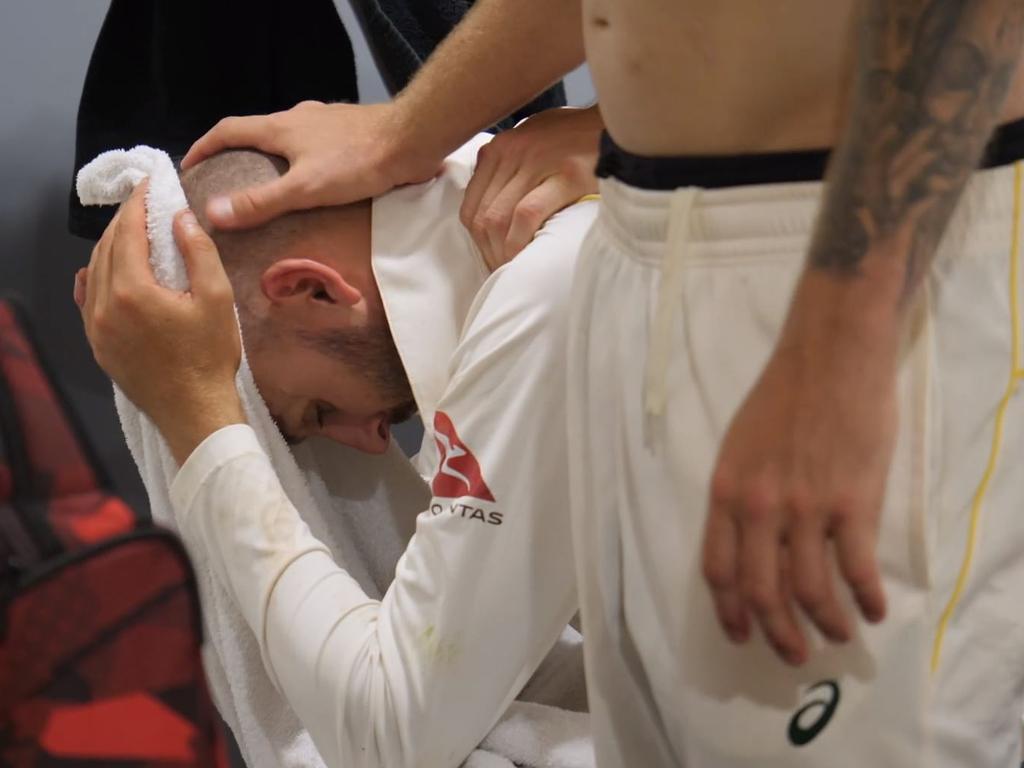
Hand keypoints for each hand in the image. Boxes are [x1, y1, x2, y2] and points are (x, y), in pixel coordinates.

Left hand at [76, 182, 245, 463]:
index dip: (139, 204)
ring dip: (112, 246)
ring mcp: (95, 326)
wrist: (194, 411)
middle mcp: (104, 304)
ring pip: (95, 271)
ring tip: (133, 232)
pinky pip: (87, 298)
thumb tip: (180, 217)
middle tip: (144, 204)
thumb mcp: (217, 299)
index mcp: (132, 290)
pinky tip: (104, 270)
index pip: (129, 232)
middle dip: (125, 221)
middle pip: (108, 247)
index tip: (150, 185)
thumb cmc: (210, 357)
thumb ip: (198, 252)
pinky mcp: (97, 344)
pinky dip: (97, 275)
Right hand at [181, 101, 440, 229]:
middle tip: (227, 184)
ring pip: (287, 140)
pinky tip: (314, 186)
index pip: (227, 130)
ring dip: (271, 160)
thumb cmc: (358, 161)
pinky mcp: (349, 134)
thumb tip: (213, 212)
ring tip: (268, 189)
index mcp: (280, 127)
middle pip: (256, 133)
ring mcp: (326, 124)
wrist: (413, 140)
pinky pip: (314, 148)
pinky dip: (302, 164)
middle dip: (236, 156)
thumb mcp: (305, 188)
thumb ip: (261, 202)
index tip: (189, 168)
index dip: (203, 147)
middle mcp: (299, 118)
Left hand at [460, 105, 601, 270]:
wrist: (623, 121)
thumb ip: (510, 168)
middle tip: (508, 275)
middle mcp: (512, 151)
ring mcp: (538, 160)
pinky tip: (531, 256)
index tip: (496, 262)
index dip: (480, 243)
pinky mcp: (567, 174)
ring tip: (519, 271)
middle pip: (483, 217)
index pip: (471, 207)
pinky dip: (522, 240)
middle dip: (491, 254)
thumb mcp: (536, 140)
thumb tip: (492, 208)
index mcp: (500, 148)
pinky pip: (527, 214)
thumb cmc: (580, 138)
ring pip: (499, 218)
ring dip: (504, 253)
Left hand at [702, 274, 897, 664]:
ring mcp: (805, 507)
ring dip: (826, 624)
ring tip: (839, 634)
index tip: (742, 634)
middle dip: (777, 633)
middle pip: (761, 591)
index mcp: (725, 492)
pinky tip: (875, 610)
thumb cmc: (783, 396)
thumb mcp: (739, 446)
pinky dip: (866, 599)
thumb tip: (750, 545)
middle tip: (794, 653)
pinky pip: (856, 569)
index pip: (717, 570)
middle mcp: (758, 507)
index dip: (729, 612)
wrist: (830, 356)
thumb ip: (740, 496)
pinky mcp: (852, 502)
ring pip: (810, 590)